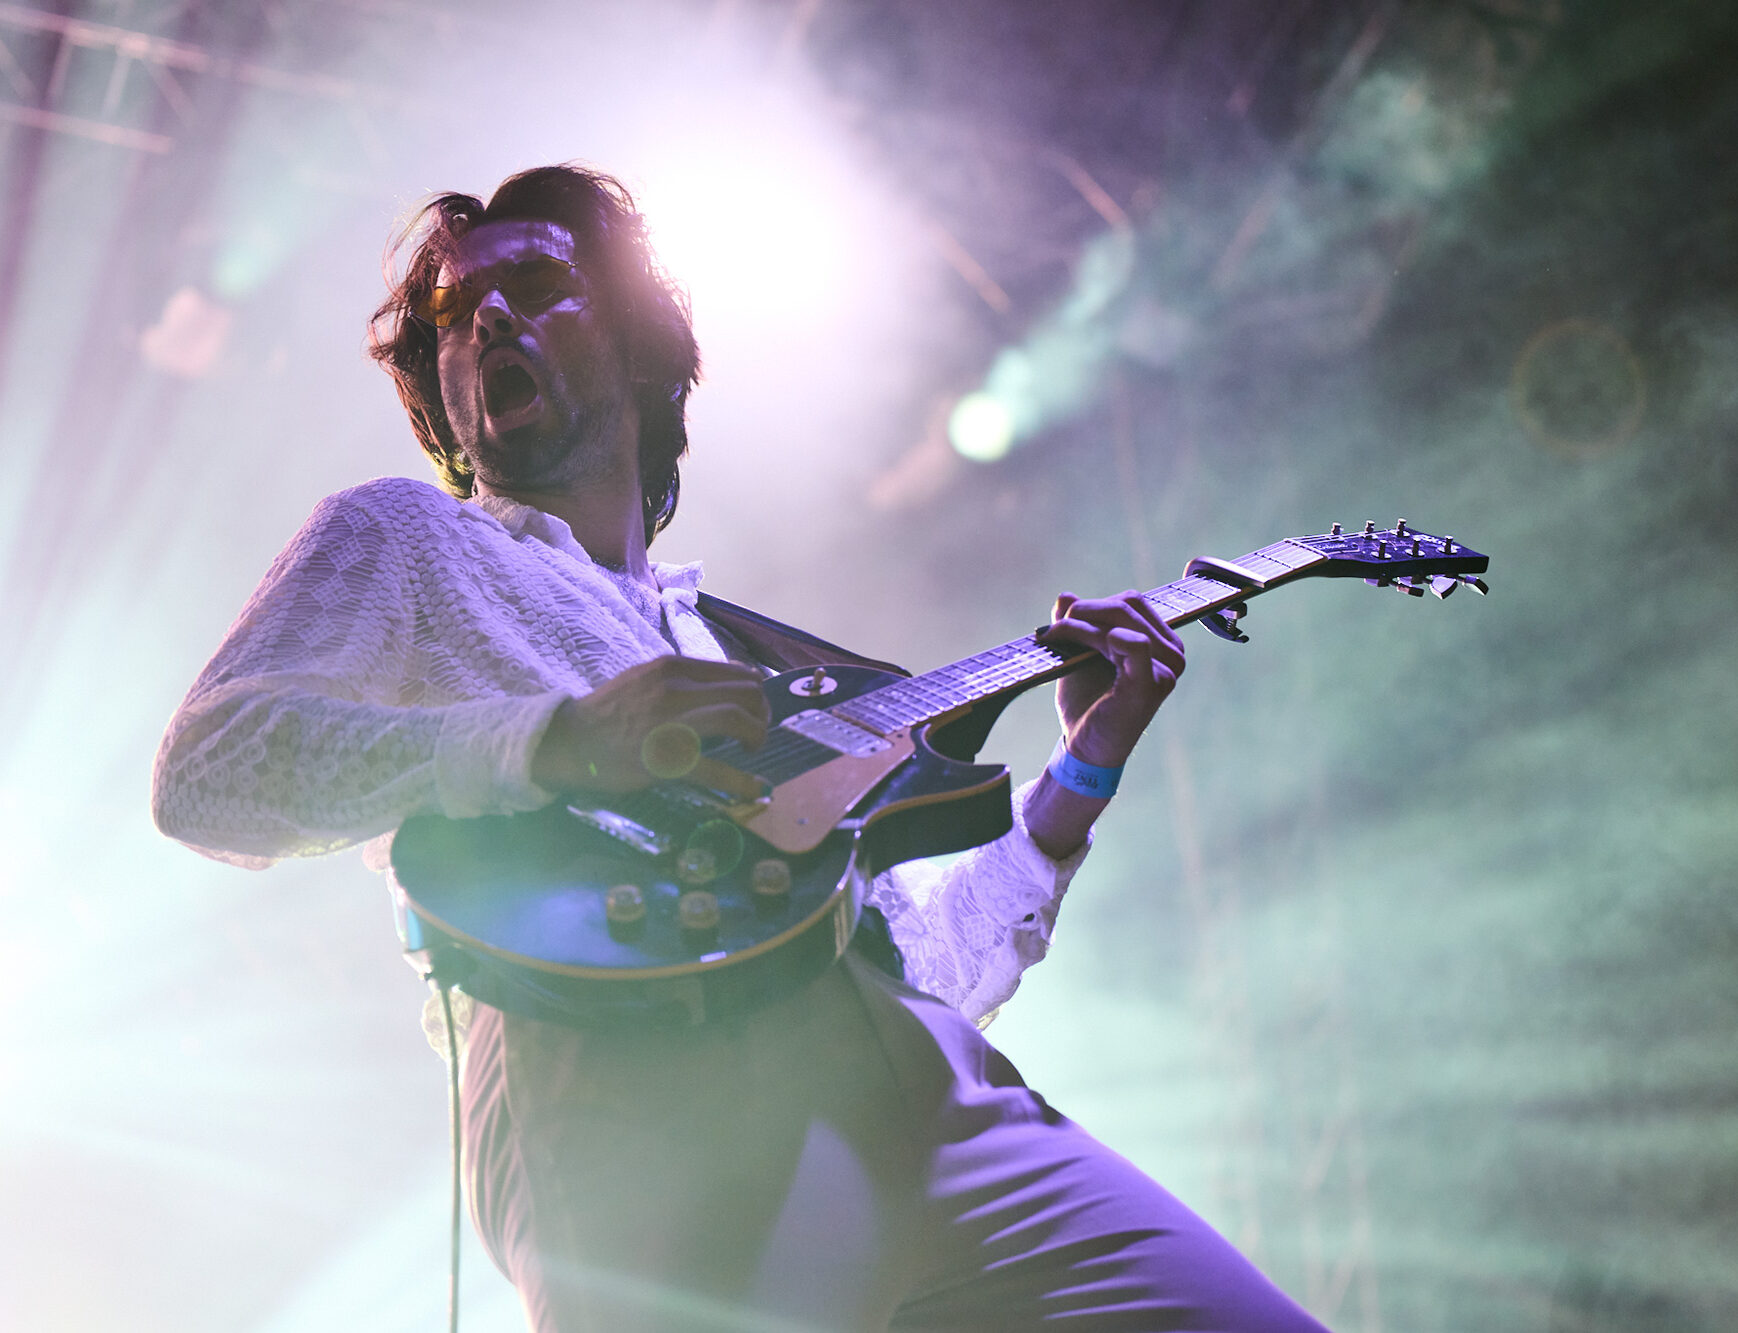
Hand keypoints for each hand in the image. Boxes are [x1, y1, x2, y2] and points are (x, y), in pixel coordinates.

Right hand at [532, 657, 769, 801]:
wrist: (570, 740)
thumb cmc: (607, 713)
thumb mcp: (645, 680)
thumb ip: (680, 681)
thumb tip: (719, 690)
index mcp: (672, 668)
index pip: (736, 671)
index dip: (755, 693)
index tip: (755, 710)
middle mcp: (676, 689)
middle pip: (746, 692)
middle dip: (761, 713)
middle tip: (756, 732)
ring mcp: (672, 723)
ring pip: (738, 717)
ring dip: (757, 734)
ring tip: (753, 749)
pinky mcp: (667, 759)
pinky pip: (717, 768)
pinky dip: (744, 780)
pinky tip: (758, 788)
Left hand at [1040, 589, 1185, 768]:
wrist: (1083, 747)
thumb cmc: (1087, 702)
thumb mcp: (1079, 654)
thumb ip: (1076, 623)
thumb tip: (1066, 595)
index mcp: (1162, 643)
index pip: (1132, 603)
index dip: (1095, 605)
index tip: (1062, 619)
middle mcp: (1172, 655)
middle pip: (1130, 605)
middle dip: (1086, 611)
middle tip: (1054, 628)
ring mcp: (1166, 670)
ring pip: (1124, 621)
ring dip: (1083, 624)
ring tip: (1055, 636)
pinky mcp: (1151, 686)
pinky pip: (1134, 644)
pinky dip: (1103, 637)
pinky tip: (1080, 645)